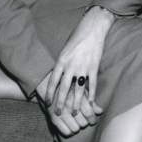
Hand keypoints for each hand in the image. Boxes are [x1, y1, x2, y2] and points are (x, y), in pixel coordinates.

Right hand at [37, 71, 101, 135]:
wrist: (48, 87)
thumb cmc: (69, 90)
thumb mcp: (81, 92)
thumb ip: (91, 102)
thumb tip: (100, 112)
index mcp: (77, 97)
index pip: (89, 113)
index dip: (92, 119)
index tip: (92, 121)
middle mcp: (69, 105)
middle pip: (83, 123)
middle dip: (85, 123)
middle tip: (84, 122)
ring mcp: (60, 113)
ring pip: (76, 129)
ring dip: (78, 128)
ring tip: (76, 124)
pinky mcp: (53, 119)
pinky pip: (66, 132)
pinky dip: (69, 132)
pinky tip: (69, 128)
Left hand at [44, 7, 112, 124]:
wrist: (92, 28)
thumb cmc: (77, 37)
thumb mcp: (65, 49)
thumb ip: (62, 63)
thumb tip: (58, 76)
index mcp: (61, 61)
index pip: (53, 82)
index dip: (49, 94)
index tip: (47, 103)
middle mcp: (71, 66)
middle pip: (64, 89)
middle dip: (60, 103)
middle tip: (58, 113)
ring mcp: (83, 67)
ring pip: (78, 90)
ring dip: (75, 103)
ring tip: (74, 113)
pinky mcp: (94, 67)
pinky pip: (92, 84)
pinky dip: (92, 95)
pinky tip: (91, 103)